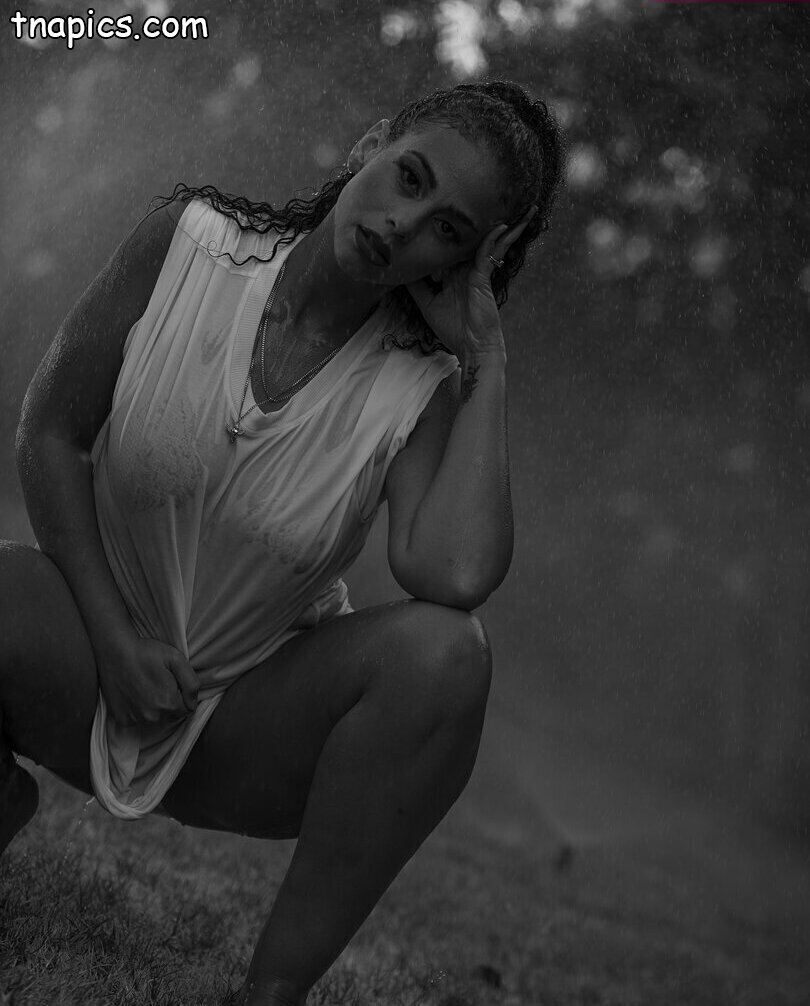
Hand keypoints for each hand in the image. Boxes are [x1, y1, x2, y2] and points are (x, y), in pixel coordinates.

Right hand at [94, 625, 199, 726]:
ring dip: (153, 706)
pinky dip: (137, 708)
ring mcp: (135, 719)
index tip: (172, 682)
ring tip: (145, 685)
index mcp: (169, 704)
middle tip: (157, 681)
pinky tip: (134, 692)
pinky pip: (137, 719)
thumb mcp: (177, 660)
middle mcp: (152, 717)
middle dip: (169, 701)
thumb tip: (193, 702)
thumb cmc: (147, 652)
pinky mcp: (121, 719)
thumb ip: (192, 684)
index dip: (182, 694)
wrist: (115, 650)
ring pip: (154, 717)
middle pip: (170, 715)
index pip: (187, 709)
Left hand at [405, 205, 537, 363]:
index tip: (441, 212)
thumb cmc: (453, 330)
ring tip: (511, 205)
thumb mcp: (427, 304)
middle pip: (471, 238)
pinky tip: (501, 225)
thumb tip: (399, 268)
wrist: (472, 347)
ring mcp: (476, 271)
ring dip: (499, 224)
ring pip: (486, 241)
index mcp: (454, 273)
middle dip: (477, 219)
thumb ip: (416, 285)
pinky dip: (496, 239)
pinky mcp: (483, 277)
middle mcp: (466, 269)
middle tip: (475, 193)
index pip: (452, 246)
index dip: (447, 231)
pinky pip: (490, 253)